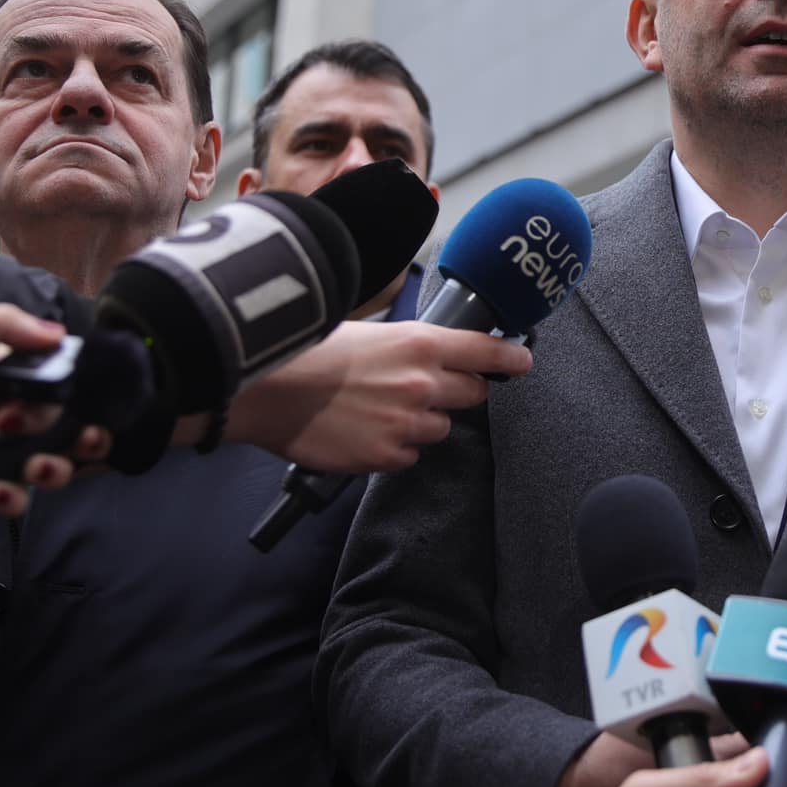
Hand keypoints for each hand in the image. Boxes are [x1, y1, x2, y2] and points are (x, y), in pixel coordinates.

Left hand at [0, 304, 92, 510]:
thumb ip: (1, 323)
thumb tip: (59, 333)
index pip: (57, 383)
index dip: (78, 395)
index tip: (78, 405)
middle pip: (65, 428)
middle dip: (79, 438)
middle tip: (70, 440)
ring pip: (47, 466)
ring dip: (53, 470)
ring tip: (32, 469)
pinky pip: (12, 499)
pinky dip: (13, 499)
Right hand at [228, 320, 532, 472]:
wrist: (265, 389)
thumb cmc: (307, 352)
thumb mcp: (367, 330)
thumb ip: (408, 346)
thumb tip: (430, 353)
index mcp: (420, 344)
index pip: (486, 351)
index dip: (510, 358)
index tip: (522, 362)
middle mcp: (422, 384)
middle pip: (472, 394)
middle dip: (456, 391)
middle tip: (425, 387)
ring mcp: (406, 424)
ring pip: (439, 428)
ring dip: (421, 422)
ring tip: (379, 409)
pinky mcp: (386, 456)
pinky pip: (409, 456)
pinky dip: (393, 448)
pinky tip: (363, 431)